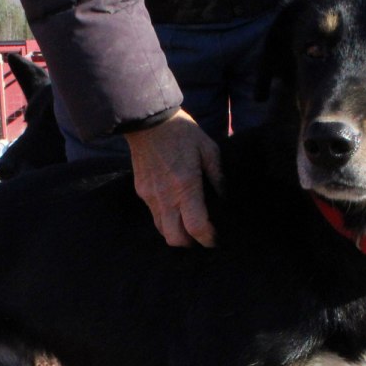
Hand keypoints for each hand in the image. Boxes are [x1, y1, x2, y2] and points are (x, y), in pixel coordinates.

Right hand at [125, 110, 221, 247]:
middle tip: (201, 237)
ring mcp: (151, 196)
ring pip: (162, 230)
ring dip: (176, 233)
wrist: (149, 121)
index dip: (208, 239)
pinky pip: (154, 216)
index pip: (196, 227)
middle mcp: (166, 197)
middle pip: (175, 239)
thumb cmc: (182, 132)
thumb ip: (218, 176)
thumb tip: (224, 197)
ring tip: (188, 226)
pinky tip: (175, 210)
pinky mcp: (141, 192)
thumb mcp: (209, 149)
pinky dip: (166, 220)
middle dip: (190, 243)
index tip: (215, 239)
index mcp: (186, 187)